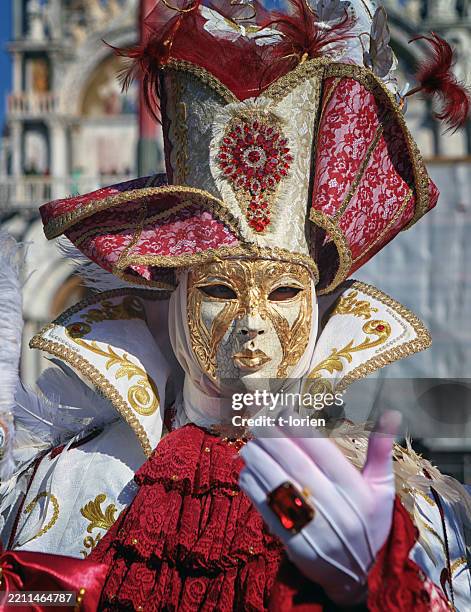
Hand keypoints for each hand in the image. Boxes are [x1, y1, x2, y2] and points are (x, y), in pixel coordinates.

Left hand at [239, 410, 400, 604]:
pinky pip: (272, 513)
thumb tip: (393, 413)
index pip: (325, 453)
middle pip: (299, 467)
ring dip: (260, 463)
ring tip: (248, 444)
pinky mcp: (296, 545)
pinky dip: (256, 492)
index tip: (284, 412)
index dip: (302, 431)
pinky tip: (246, 474)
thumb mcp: (382, 488)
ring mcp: (316, 529)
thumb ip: (381, 451)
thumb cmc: (370, 522)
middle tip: (258, 423)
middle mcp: (337, 509)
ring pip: (282, 488)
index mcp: (358, 491)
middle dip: (274, 441)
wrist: (360, 577)